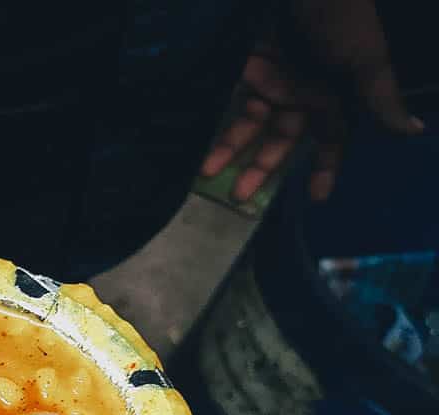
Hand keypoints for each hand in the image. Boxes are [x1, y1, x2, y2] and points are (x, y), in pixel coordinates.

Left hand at [201, 0, 422, 201]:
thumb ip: (379, 98)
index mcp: (334, 94)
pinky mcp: (246, 69)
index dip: (324, 167)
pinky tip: (201, 147)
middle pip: (281, 140)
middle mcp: (301, 92)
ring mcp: (272, 80)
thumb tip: (412, 131)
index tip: (316, 197)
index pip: (330, 139)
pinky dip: (217, 125)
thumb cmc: (340, 17)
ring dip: (231, 150)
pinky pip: (231, 104)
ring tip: (206, 175)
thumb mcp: (364, 58)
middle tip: (239, 198)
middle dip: (262, 169)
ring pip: (251, 126)